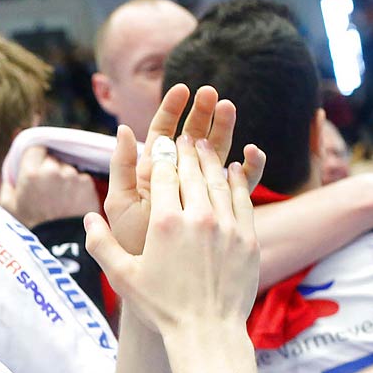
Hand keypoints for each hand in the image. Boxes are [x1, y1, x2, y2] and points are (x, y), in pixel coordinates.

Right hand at [0, 146, 94, 226]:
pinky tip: (71, 203)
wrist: (60, 248)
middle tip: (47, 190)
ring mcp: (72, 176)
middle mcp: (53, 170)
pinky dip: (77, 187)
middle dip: (49, 169)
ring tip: (60, 200)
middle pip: (52, 158)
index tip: (36, 168)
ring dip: (64, 178)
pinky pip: (80, 178)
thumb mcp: (8, 208)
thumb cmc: (31, 228)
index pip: (36, 148)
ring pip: (67, 168)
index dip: (35, 158)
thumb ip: (8, 184)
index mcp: (31, 172)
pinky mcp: (87, 184)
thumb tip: (11, 173)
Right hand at [85, 134, 258, 333]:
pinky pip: (242, 198)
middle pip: (192, 171)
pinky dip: (237, 180)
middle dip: (187, 151)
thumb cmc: (161, 308)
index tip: (161, 142)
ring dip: (211, 160)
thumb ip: (101, 244)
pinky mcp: (248, 237)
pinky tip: (233, 170)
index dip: (161, 155)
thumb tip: (88, 218)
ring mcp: (227, 225)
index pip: (163, 174)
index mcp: (164, 223)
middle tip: (185, 137)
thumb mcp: (122, 277)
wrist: (207, 333)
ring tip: (205, 146)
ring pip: (218, 181)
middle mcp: (198, 217)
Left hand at [109, 84, 263, 255]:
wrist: (154, 283)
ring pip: (217, 156)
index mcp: (154, 174)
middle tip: (213, 94)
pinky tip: (251, 154)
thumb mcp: (121, 203)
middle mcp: (179, 182)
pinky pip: (239, 186)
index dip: (172, 110)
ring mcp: (203, 196)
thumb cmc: (132, 245)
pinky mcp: (224, 212)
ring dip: (226, 132)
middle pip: (193, 140)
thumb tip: (123, 128)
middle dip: (203, 115)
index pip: (162, 134)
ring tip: (230, 110)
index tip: (183, 88)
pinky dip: (247, 169)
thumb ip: (122, 167)